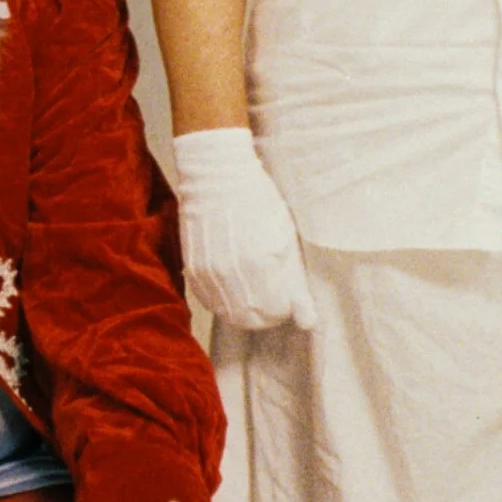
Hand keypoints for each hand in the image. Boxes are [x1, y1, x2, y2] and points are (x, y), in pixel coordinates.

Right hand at [168, 127, 315, 330]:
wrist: (216, 178)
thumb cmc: (259, 203)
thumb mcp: (287, 240)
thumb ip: (296, 285)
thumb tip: (308, 323)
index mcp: (259, 266)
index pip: (276, 314)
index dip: (287, 308)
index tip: (290, 295)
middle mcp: (229, 275)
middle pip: (251, 321)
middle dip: (266, 314)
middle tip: (274, 296)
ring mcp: (207, 274)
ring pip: (229, 315)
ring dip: (244, 310)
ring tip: (254, 289)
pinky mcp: (193, 270)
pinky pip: (210, 303)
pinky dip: (223, 302)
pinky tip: (233, 284)